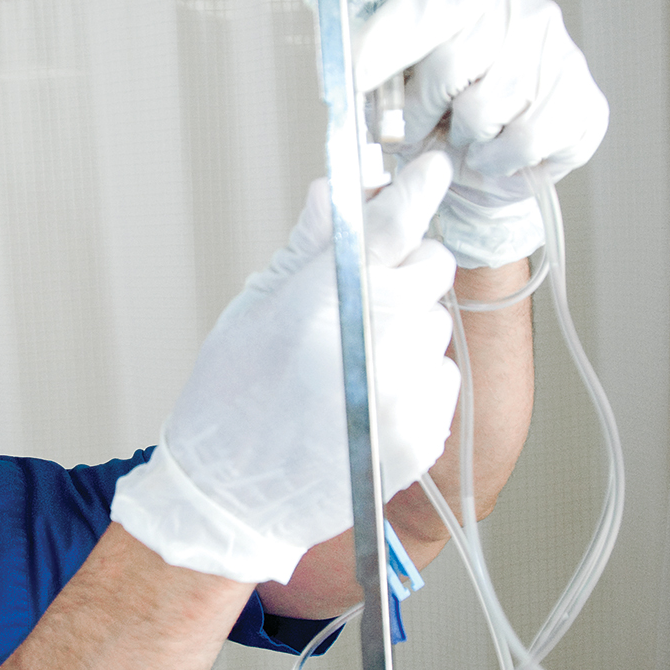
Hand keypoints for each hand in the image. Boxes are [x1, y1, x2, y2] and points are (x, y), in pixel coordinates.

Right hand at [110, 153, 460, 583]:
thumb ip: (304, 250)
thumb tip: (333, 193)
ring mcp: (399, 397)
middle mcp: (366, 349)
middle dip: (402, 270)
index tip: (433, 170)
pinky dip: (416, 378)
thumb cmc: (228, 405)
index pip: (386, 228)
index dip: (414, 190)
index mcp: (317, 308)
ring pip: (436, 323)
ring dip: (407, 328)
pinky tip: (370, 396)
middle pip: (427, 270)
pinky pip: (442, 377)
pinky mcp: (419, 437)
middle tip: (361, 296)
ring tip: (355, 361)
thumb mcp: (252, 313)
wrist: (231, 499)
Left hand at [354, 0, 608, 267]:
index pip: (427, 6)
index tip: (357, 74)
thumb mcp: (394, 85)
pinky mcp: (585, 102)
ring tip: (462, 136)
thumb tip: (346, 80)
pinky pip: (526, 140)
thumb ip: (374, 74)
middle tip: (420, 125)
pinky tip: (493, 153)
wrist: (482, 167)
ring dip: (462, 138)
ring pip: (488, 109)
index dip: (389, 42)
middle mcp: (524, 11)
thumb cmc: (437, 116)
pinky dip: (497, 159)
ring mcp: (561, 54)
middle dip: (422, 110)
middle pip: (453, 64)